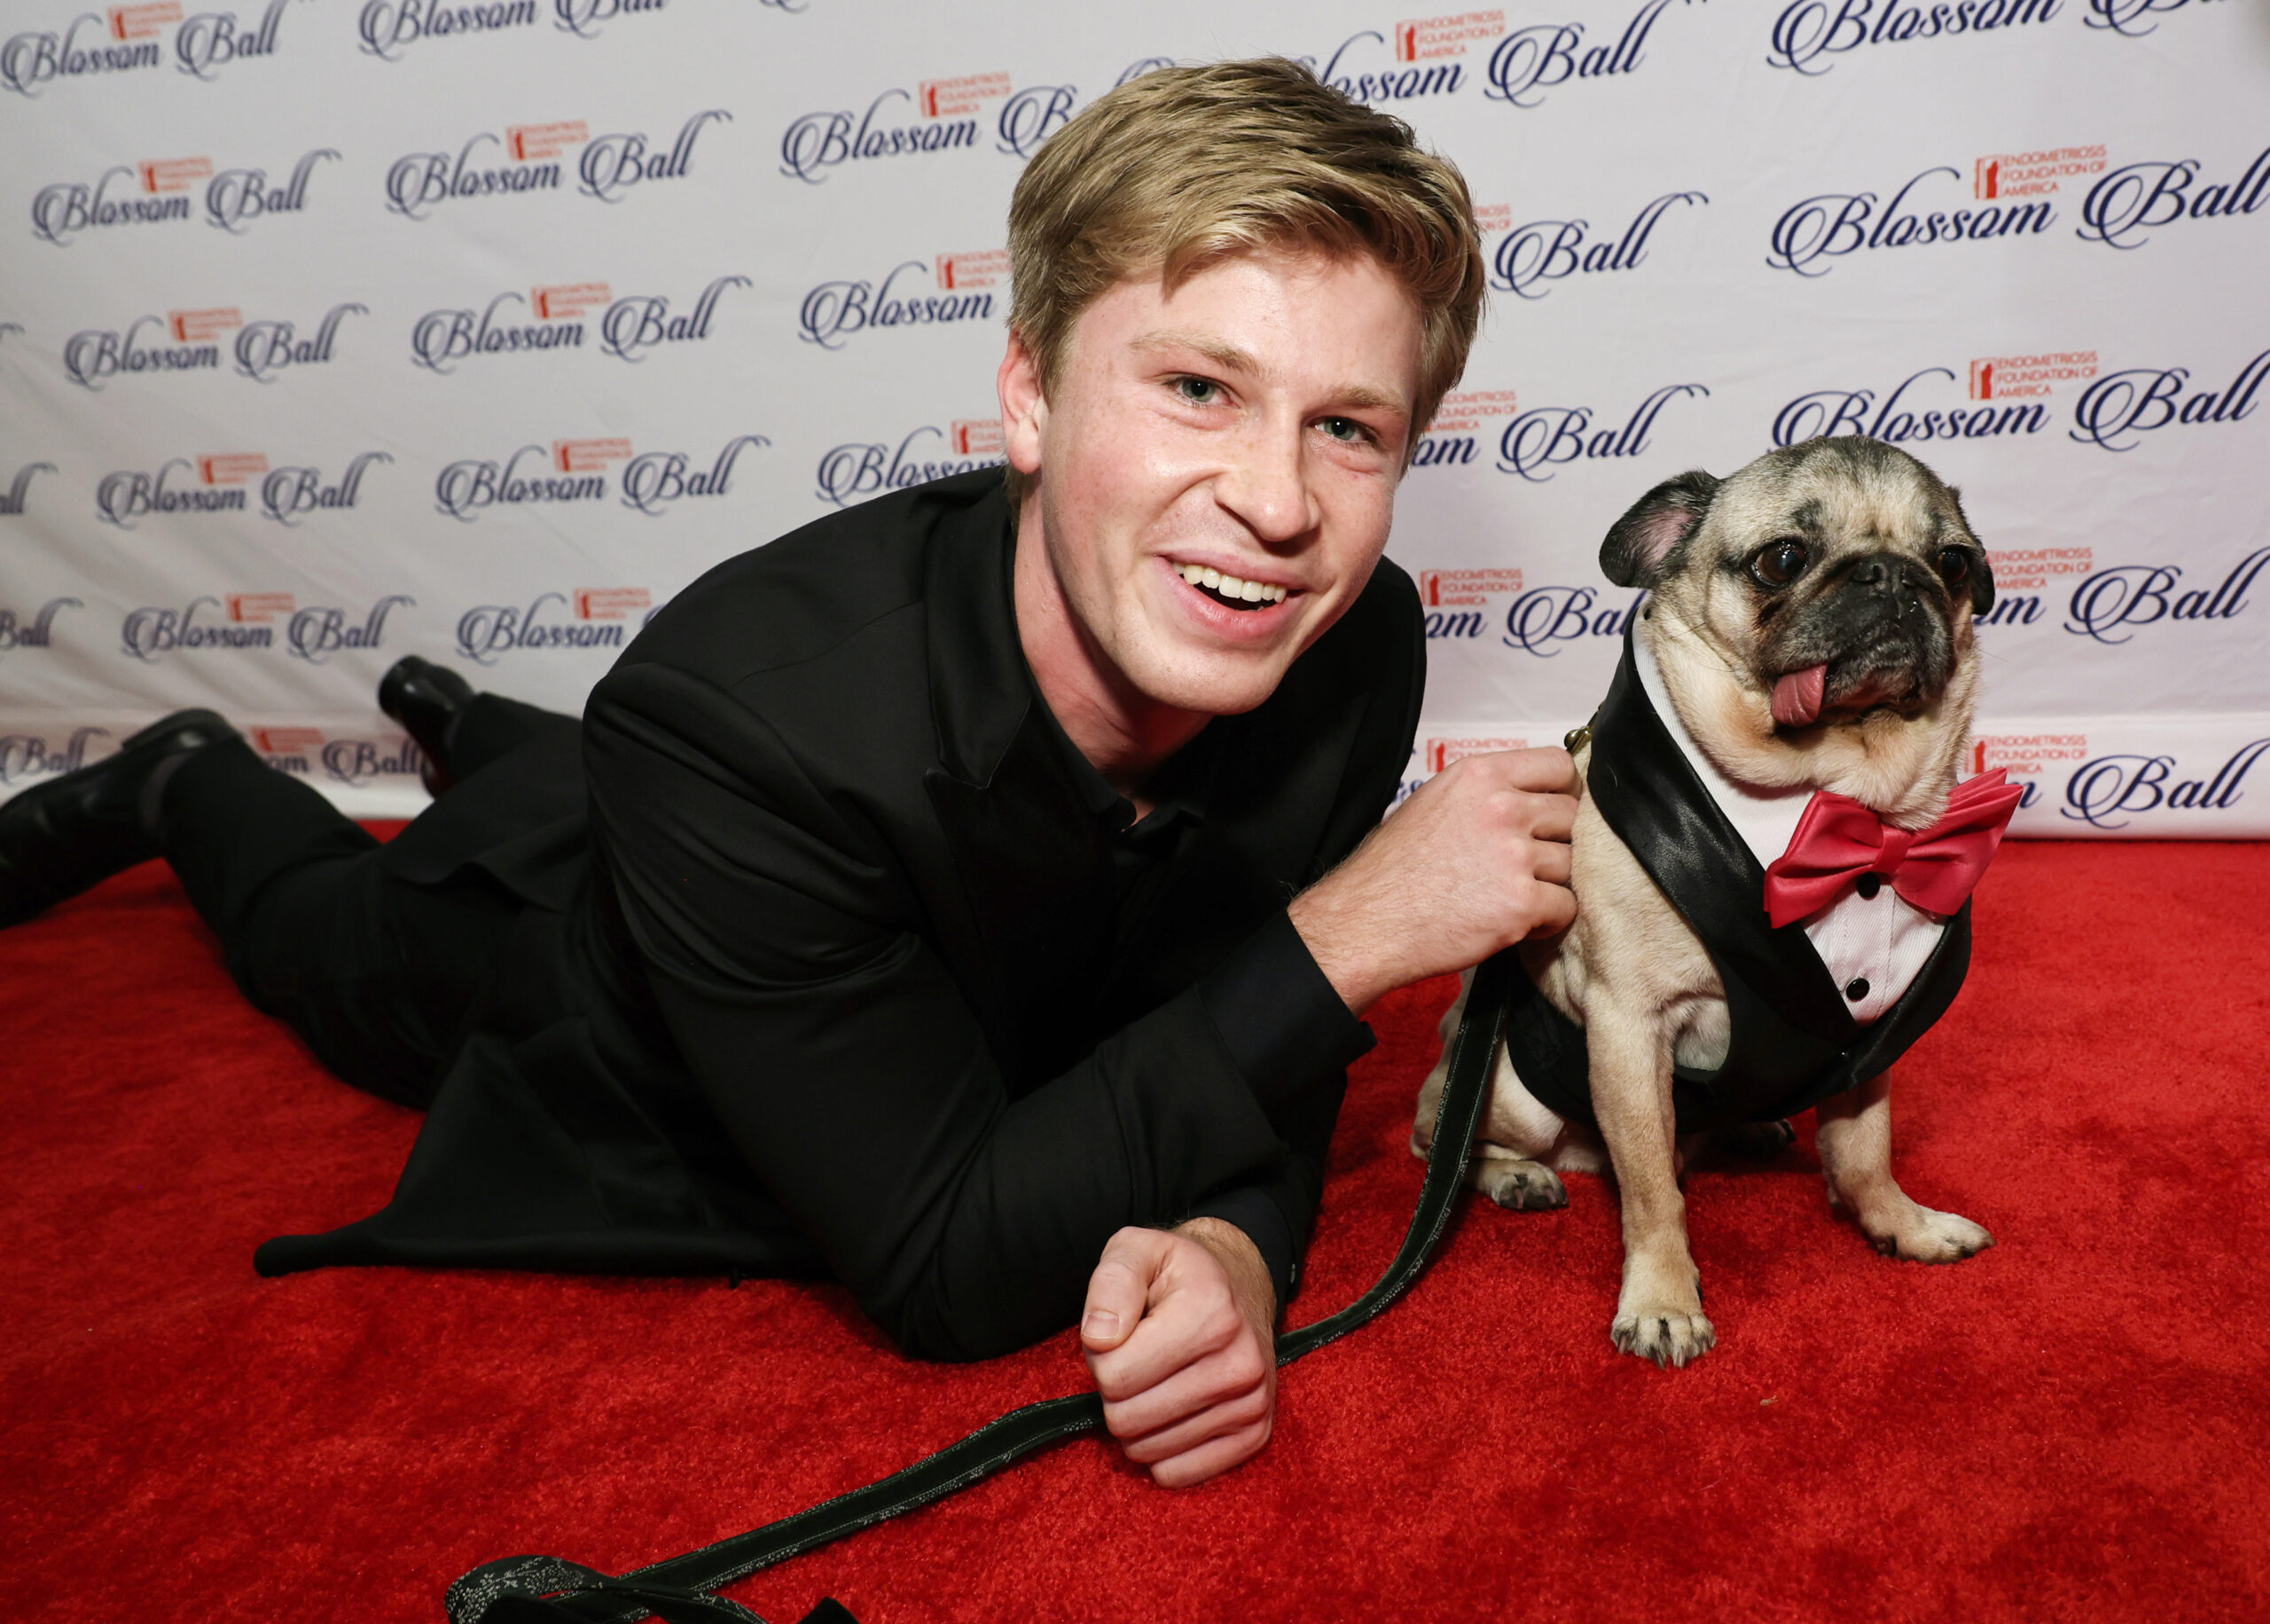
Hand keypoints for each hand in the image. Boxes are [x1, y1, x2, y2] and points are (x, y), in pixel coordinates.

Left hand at [1080, 1218, 1276, 1487]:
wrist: (1240, 1287)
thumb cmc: (1176, 1274)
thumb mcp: (1135, 1251)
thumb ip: (1111, 1282)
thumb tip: (1099, 1338)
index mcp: (1211, 1313)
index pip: (1114, 1374)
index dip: (1101, 1356)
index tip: (1123, 1333)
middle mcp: (1241, 1363)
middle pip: (1126, 1419)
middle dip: (1116, 1392)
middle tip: (1137, 1360)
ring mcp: (1252, 1404)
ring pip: (1147, 1451)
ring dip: (1137, 1421)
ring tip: (1157, 1380)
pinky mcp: (1255, 1435)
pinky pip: (1177, 1474)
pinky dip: (1161, 1450)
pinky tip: (1172, 1411)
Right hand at [1288, 747, 1578, 1011]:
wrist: (1368, 922)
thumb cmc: (1392, 872)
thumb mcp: (1432, 803)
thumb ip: (1484, 793)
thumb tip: (1528, 796)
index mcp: (1478, 777)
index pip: (1557, 765)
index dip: (1563, 791)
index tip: (1555, 810)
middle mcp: (1500, 808)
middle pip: (1571, 816)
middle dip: (1556, 841)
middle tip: (1528, 863)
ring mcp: (1514, 856)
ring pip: (1572, 863)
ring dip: (1550, 883)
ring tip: (1512, 894)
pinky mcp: (1521, 902)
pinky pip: (1566, 906)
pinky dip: (1547, 919)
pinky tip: (1514, 919)